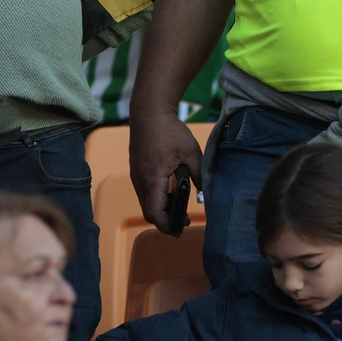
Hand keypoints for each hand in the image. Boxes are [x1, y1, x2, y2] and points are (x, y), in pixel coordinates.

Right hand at [131, 112, 202, 236]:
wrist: (148, 111)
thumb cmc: (170, 131)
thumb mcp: (191, 151)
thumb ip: (199, 174)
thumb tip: (205, 193)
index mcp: (153, 178)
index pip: (155, 213)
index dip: (167, 225)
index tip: (180, 229)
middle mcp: (140, 180)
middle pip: (149, 212)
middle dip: (165, 221)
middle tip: (183, 223)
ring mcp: (136, 175)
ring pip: (145, 202)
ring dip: (160, 210)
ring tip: (179, 210)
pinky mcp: (136, 170)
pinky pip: (144, 192)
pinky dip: (155, 199)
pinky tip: (169, 193)